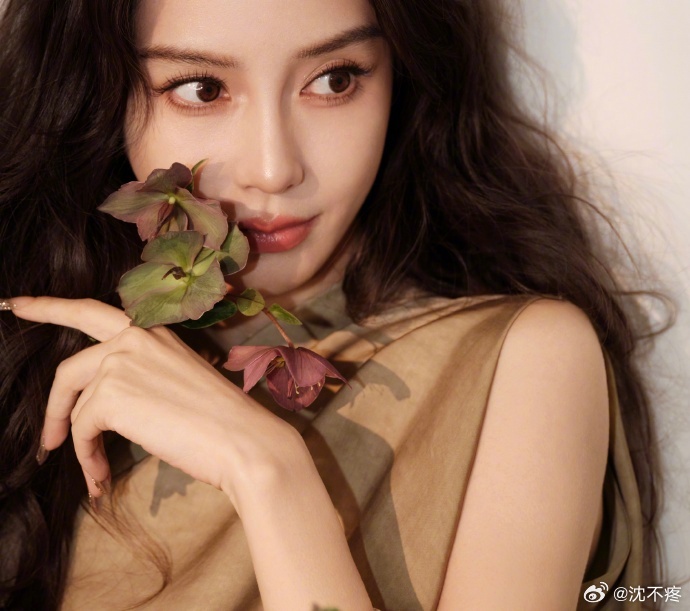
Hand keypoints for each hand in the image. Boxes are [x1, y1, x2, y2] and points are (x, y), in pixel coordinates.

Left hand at [12, 296, 296, 506]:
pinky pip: (82, 429)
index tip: (18, 304)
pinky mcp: (111, 393)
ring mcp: (121, 362)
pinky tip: (101, 475)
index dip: (51, 307)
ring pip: (75, 403)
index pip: (94, 312)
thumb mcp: (179, 381)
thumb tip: (103, 404)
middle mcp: (135, 337)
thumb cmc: (221, 419)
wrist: (243, 440)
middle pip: (70, 367)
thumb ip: (142, 375)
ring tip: (93, 470)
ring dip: (79, 442)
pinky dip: (86, 457)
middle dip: (53, 404)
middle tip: (47, 438)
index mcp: (154, 332)